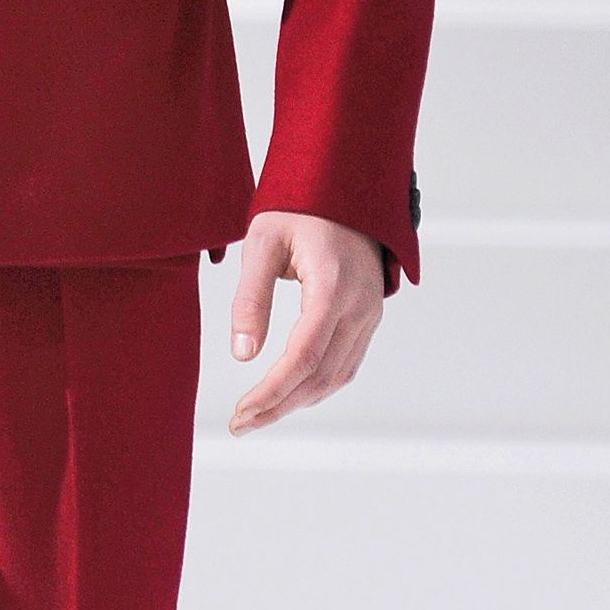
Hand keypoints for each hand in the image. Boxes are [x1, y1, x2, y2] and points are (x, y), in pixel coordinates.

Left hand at [225, 213, 383, 432]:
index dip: (272, 392)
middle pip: (321, 376)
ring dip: (297, 402)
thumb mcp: (262, 243)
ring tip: (258, 415)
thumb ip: (251, 299)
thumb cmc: (299, 208)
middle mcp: (360, 306)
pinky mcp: (369, 316)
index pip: (304, 357)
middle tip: (239, 425)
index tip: (241, 413)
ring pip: (337, 376)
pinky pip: (347, 363)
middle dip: (279, 406)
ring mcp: (370, 313)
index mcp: (334, 287)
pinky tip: (289, 394)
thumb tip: (243, 355)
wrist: (345, 185)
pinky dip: (318, 385)